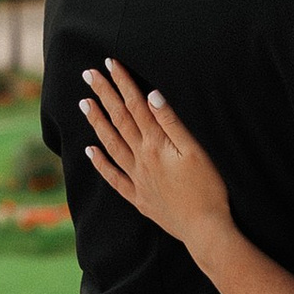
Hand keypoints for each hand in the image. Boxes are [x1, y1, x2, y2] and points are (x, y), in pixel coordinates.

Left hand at [80, 59, 231, 253]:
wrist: (205, 230)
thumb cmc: (208, 190)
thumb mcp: (196, 152)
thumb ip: (172, 123)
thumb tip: (152, 96)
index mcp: (156, 145)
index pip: (136, 107)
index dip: (123, 84)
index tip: (110, 64)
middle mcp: (141, 159)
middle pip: (119, 121)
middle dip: (104, 95)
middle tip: (88, 75)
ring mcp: (138, 179)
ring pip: (111, 145)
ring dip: (97, 123)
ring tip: (84, 104)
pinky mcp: (140, 198)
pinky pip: (114, 178)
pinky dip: (101, 164)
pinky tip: (91, 151)